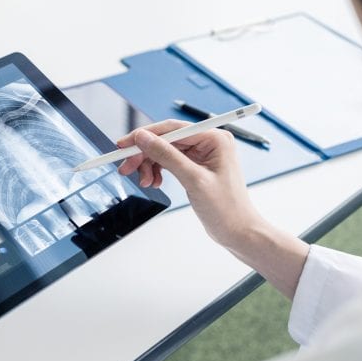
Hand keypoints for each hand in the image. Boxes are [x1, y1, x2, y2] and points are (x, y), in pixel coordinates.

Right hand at [116, 120, 263, 246]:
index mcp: (214, 138)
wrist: (237, 231)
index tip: (124, 145)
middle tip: (126, 168)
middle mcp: (208, 142)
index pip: (172, 129)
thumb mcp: (193, 180)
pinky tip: (154, 182)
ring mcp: (201, 154)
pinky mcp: (195, 166)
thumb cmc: (226, 208)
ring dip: (149, 165)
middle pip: (165, 139)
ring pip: (164, 151)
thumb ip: (166, 156)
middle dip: (144, 154)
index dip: (145, 136)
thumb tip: (143, 138)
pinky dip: (157, 171)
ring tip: (145, 182)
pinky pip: (168, 161)